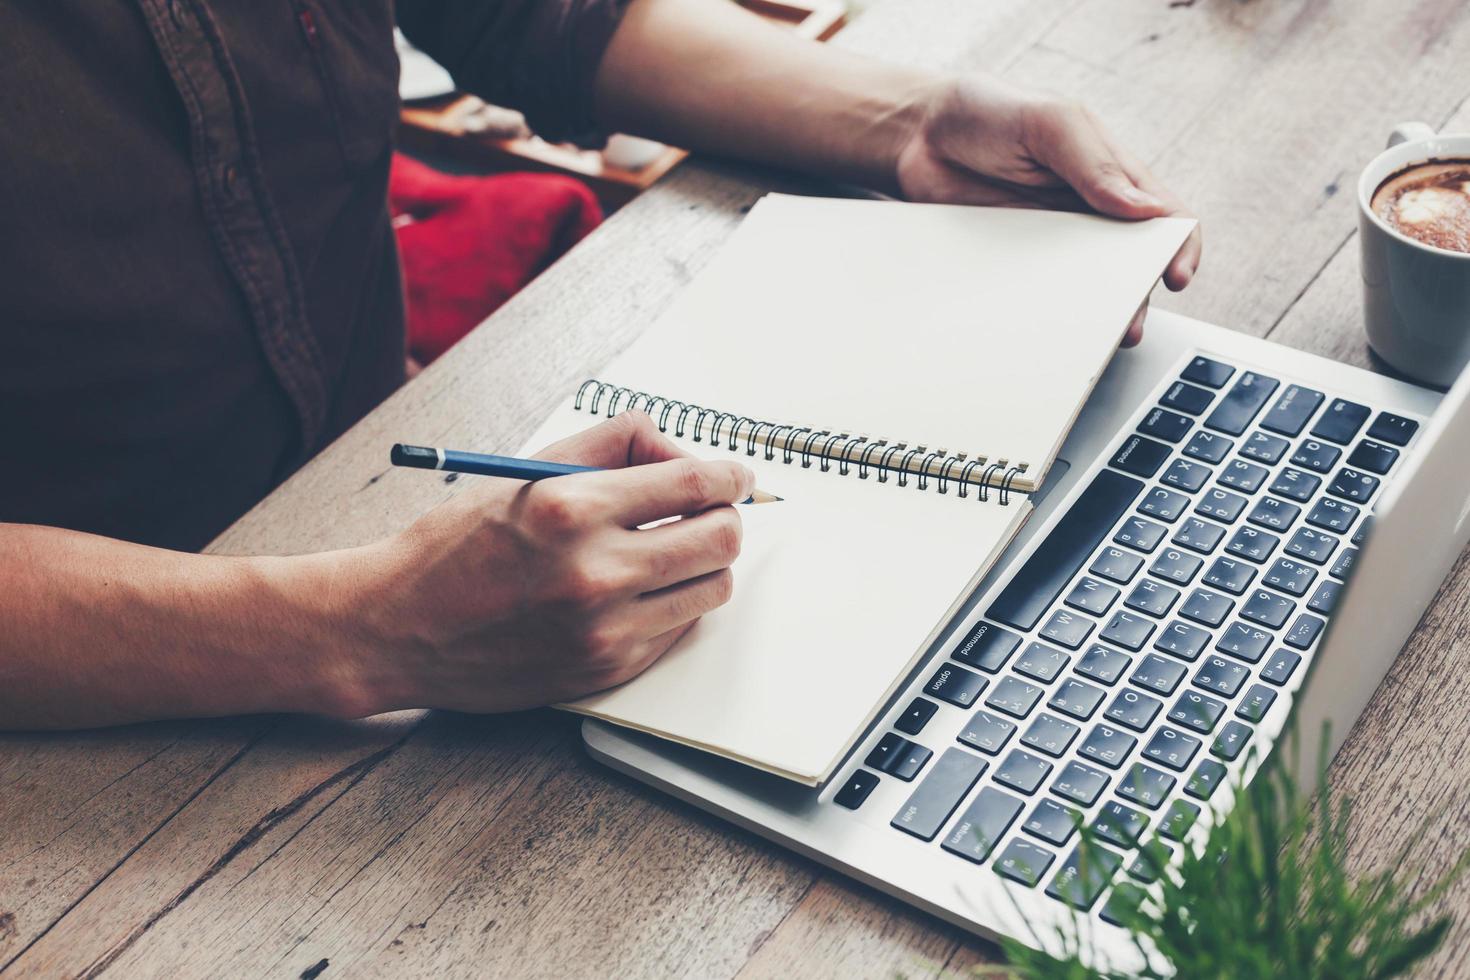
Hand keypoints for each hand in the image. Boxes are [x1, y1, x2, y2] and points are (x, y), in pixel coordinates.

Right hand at [342, 412, 753, 714]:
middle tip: (707, 512)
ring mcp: (603, 630)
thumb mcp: (526, 471)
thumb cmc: (458, 543)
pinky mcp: (605, 670)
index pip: (695, 482)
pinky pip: (677, 629)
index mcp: (570, 508)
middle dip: (725, 517)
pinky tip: (633, 591)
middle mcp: (593, 572)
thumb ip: (612, 446)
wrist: (397, 628)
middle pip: (722, 539)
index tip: (736, 476)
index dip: (731, 475)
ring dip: (704, 564)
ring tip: (669, 552)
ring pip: (711, 589)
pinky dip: (671, 604)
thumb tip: (682, 452)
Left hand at [893, 74, 1201, 344]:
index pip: (1164, 214)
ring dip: (1095, 313)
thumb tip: (1145, 209)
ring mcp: (1052, 242)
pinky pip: (1038, 294)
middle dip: (1138, 293)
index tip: (1176, 273)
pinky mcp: (1014, 263)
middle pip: (1130, 263)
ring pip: (1088, 287)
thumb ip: (1094, 163)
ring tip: (1094, 333)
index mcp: (1111, 174)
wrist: (918, 135)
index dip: (1180, 245)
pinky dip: (1047, 315)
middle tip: (1129, 319)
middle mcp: (1089, 212)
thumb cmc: (989, 112)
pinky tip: (1046, 328)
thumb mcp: (1049, 122)